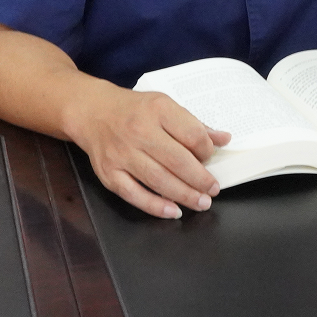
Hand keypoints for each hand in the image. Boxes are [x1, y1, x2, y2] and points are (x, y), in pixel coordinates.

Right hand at [66, 85, 231, 218]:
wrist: (92, 111)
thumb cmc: (133, 109)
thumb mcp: (164, 105)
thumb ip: (193, 124)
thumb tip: (224, 139)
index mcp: (157, 109)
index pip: (191, 134)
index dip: (206, 150)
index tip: (210, 157)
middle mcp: (139, 131)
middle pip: (177, 161)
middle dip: (200, 179)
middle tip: (213, 190)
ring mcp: (122, 153)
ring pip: (158, 180)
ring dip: (184, 195)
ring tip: (201, 202)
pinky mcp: (109, 172)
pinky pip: (134, 194)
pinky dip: (155, 206)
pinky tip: (173, 211)